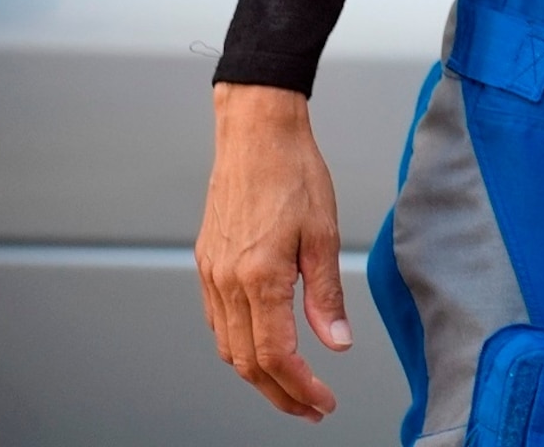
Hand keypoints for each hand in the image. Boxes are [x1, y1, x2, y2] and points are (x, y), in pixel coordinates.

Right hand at [197, 83, 353, 419]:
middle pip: (246, 362)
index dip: (301, 387)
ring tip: (292, 387)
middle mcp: (227, 282)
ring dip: (258, 375)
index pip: (277, 355)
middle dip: (279, 394)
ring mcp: (211, 274)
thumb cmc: (294, 172)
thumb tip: (337, 344)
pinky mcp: (206, 264)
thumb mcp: (324, 232)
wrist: (256, 134)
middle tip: (311, 409)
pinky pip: (218, 322)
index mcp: (259, 277)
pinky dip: (240, 346)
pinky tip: (264, 347)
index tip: (324, 402)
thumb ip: (327, 295)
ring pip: (228, 347)